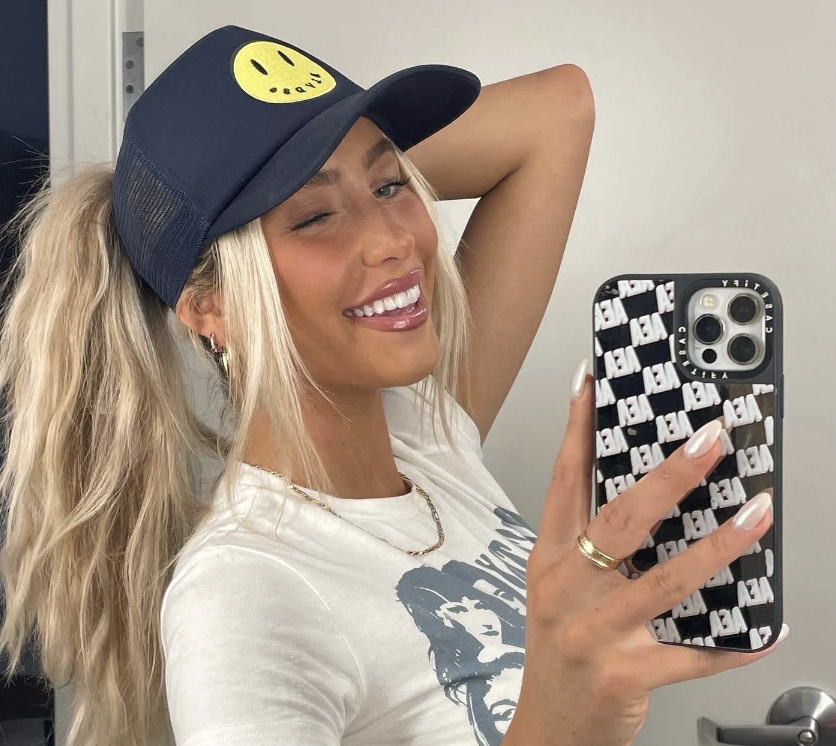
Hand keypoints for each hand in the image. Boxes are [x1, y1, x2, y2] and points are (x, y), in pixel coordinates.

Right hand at [506, 359, 786, 745]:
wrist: (549, 726)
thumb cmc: (560, 650)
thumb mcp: (562, 589)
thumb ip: (595, 547)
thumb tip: (657, 500)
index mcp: (550, 559)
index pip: (563, 481)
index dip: (577, 429)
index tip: (592, 384)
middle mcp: (567, 589)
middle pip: (620, 519)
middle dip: (669, 475)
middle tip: (709, 440)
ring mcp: (593, 632)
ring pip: (664, 580)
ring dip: (719, 546)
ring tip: (756, 513)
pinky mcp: (624, 674)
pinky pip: (690, 655)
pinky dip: (731, 642)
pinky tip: (765, 627)